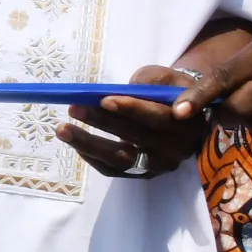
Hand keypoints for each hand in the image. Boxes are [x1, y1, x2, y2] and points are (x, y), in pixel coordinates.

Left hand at [60, 64, 210, 178]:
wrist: (184, 115)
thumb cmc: (170, 90)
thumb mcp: (166, 77)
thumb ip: (148, 82)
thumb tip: (118, 90)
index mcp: (188, 121)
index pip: (158, 116)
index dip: (131, 108)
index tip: (104, 99)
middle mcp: (178, 148)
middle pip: (136, 137)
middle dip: (103, 122)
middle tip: (74, 108)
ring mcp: (161, 165)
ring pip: (122, 159)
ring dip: (89, 144)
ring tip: (62, 130)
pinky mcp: (145, 174)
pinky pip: (114, 170)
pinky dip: (92, 156)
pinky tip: (74, 142)